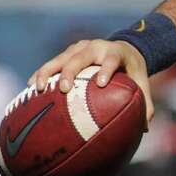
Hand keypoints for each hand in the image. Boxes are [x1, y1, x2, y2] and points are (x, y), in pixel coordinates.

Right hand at [29, 38, 154, 125]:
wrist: (125, 47)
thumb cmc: (133, 70)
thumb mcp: (142, 82)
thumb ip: (145, 103)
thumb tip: (145, 129)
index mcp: (116, 52)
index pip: (112, 59)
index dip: (106, 70)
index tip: (101, 84)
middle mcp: (96, 47)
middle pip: (80, 57)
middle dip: (70, 72)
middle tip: (64, 89)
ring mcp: (80, 47)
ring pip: (61, 58)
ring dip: (48, 72)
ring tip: (37, 89)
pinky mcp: (69, 51)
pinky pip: (53, 62)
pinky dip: (42, 73)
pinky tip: (30, 88)